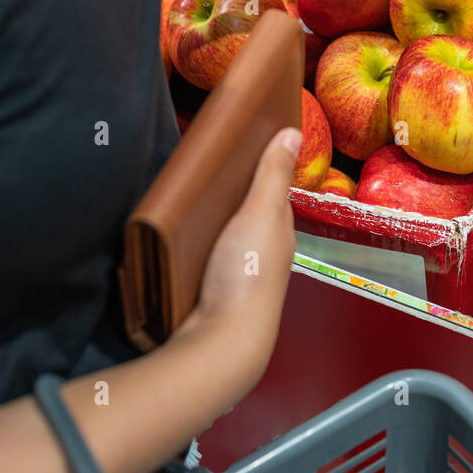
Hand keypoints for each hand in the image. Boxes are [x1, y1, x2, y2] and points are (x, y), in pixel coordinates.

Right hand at [175, 128, 300, 392]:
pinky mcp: (213, 292)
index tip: (240, 149)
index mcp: (279, 234)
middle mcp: (264, 254)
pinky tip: (178, 239)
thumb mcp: (261, 213)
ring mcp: (239, 275)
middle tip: (204, 173)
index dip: (260, 171)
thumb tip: (293, 132)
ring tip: (186, 201)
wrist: (222, 340)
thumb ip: (273, 175)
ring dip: (212, 223)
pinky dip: (197, 246)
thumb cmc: (247, 275)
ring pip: (227, 239)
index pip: (272, 195)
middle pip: (247, 216)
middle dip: (231, 197)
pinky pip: (207, 260)